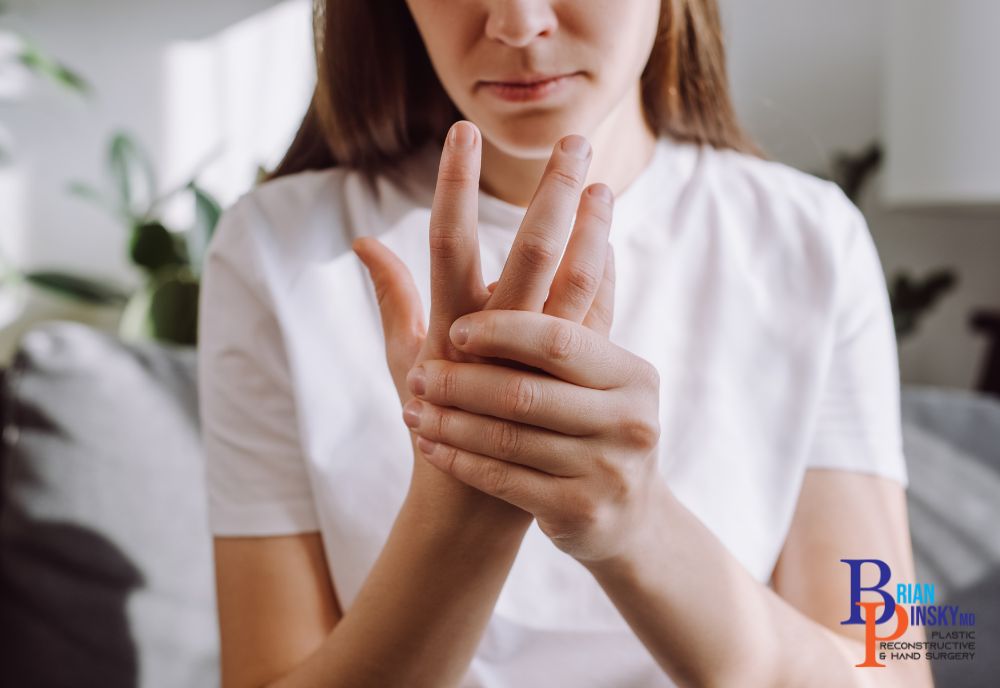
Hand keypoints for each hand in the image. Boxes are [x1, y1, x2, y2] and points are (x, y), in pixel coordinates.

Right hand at [352, 120, 615, 513]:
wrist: (474, 499)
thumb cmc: (432, 422)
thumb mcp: (402, 357)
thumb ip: (390, 294)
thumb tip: (364, 239)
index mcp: (447, 326)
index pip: (448, 241)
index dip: (454, 185)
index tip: (463, 131)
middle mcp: (495, 339)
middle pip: (530, 251)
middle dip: (553, 193)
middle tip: (573, 140)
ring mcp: (538, 362)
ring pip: (576, 283)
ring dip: (593, 229)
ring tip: (604, 181)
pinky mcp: (570, 382)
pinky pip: (592, 321)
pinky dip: (601, 278)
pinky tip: (608, 240)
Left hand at [403, 308, 663, 564]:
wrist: (627, 516)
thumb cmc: (597, 423)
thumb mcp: (598, 368)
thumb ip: (587, 292)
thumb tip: (596, 192)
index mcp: (628, 373)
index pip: (559, 341)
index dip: (505, 332)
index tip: (456, 328)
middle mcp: (627, 420)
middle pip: (526, 393)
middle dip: (464, 382)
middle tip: (418, 373)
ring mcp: (607, 470)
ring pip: (508, 439)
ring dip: (451, 422)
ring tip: (412, 406)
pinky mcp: (580, 512)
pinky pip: (504, 481)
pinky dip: (461, 460)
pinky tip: (430, 446)